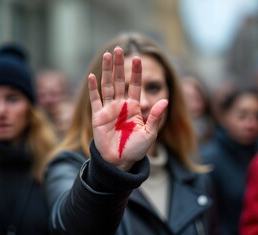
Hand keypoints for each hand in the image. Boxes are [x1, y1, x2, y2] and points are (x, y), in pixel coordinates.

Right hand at [88, 47, 167, 170]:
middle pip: (120, 81)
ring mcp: (109, 109)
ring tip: (107, 55)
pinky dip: (93, 88)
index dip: (136, 72)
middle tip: (118, 49)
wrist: (119, 161)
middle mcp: (121, 105)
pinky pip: (95, 100)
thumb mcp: (149, 133)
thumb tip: (165, 100)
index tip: (138, 58)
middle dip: (119, 65)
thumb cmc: (135, 149)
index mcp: (134, 107)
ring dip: (107, 71)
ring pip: (107, 85)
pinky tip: (92, 76)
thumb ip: (155, 116)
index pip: (135, 85)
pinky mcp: (98, 116)